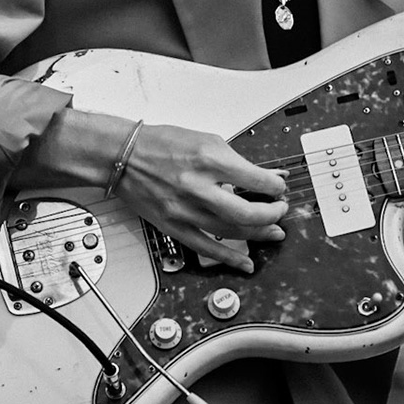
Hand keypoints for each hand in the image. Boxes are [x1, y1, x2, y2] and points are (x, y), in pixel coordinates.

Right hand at [115, 122, 288, 272]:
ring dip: (258, 234)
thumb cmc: (162, 145)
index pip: (256, 180)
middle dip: (272, 214)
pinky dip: (229, 258)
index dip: (275, 186)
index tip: (278, 188)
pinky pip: (206, 248)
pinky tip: (245, 262)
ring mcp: (184, 210)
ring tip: (273, 232)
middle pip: (247, 212)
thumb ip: (237, 161)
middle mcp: (197, 186)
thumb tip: (264, 176)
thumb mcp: (206, 141)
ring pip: (231, 232)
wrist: (124, 156)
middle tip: (280, 210)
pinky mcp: (174, 226)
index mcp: (209, 160)